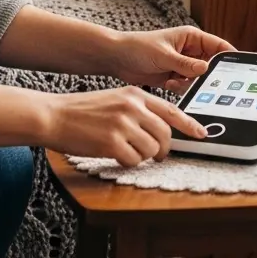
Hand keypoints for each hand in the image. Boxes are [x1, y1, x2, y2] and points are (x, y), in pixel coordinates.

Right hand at [41, 85, 207, 165]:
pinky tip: (115, 155)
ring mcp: (123, 124)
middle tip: (157, 155)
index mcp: (136, 94)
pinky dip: (127, 162)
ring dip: (143, 157)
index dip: (189, 125)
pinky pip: (133, 160)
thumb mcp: (116, 99)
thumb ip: (139, 109)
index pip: (172, 110)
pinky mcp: (111, 142)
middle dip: (163, 149)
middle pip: (165, 135)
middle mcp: (133, 107)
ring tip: (127, 151)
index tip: (201, 134)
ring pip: (151, 150)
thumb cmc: (84, 110)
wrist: (55, 115)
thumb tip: (162, 127)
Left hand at [109, 26, 234, 93]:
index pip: (217, 46)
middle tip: (205, 82)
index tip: (237, 69)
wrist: (116, 58)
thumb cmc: (138, 47)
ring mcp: (182, 65)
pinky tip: (168, 83)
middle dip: (209, 74)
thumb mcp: (164, 55)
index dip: (228, 56)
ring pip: (199, 78)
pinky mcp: (174, 77)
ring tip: (176, 80)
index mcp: (191, 38)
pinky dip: (180, 88)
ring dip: (191, 83)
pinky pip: (186, 86)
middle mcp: (190, 51)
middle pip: (210, 64)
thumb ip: (185, 64)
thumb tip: (206, 68)